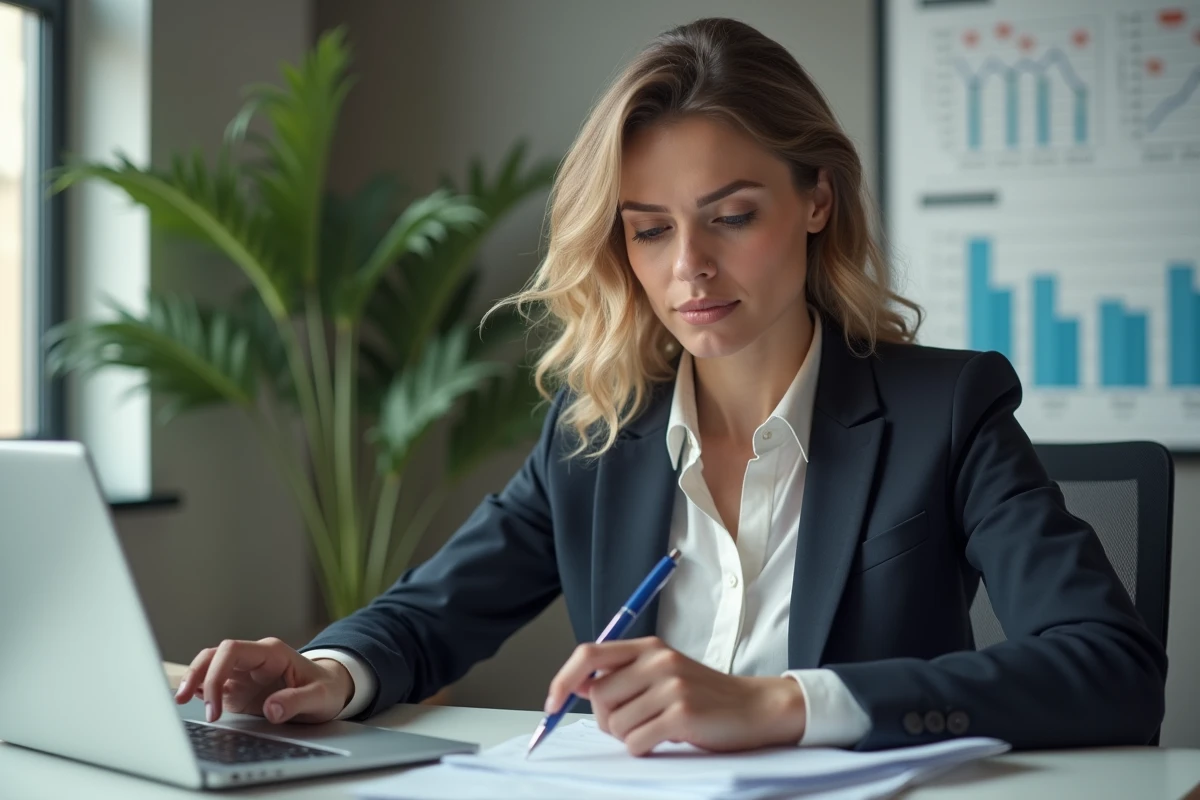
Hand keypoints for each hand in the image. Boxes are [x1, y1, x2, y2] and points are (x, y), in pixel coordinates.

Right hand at [174, 636, 353, 724]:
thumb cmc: (326, 689)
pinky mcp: (238, 689)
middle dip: (195, 675)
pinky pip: (212, 684)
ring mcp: (243, 674)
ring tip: (181, 703)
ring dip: (193, 681)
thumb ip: (297, 701)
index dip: (217, 675)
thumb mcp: (320, 697)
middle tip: (184, 701)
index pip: (232, 651)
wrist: (330, 690)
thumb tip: (272, 709)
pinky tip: (191, 703)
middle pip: (214, 656)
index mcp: (271, 653)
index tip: (215, 708)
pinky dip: (199, 691)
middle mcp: (253, 660)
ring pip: (208, 667)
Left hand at [544, 636, 805, 755]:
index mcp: (648, 647)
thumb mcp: (662, 673)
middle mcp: (657, 660)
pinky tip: (666, 738)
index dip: (563, 680)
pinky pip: (636, 742)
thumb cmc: (704, 696)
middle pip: (598, 697)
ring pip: (615, 724)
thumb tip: (575, 687)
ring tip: (657, 728)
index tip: (552, 704)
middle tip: (634, 723)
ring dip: (629, 736)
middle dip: (606, 719)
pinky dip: (644, 748)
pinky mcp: (682, 713)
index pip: (588, 654)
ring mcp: (670, 686)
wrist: (755, 708)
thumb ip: (623, 675)